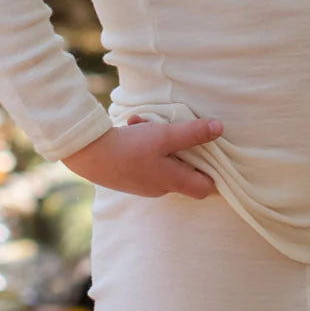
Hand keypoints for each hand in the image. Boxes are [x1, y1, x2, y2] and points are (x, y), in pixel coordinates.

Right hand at [61, 115, 222, 199]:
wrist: (89, 154)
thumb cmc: (131, 148)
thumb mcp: (165, 136)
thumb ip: (193, 133)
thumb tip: (220, 129)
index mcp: (172, 182)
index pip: (205, 188)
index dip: (213, 171)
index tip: (211, 149)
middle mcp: (160, 187)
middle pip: (183, 169)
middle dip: (180, 145)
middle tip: (172, 127)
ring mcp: (143, 182)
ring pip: (163, 158)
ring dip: (158, 138)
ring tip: (144, 122)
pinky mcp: (129, 173)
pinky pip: (145, 157)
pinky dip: (143, 141)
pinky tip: (132, 125)